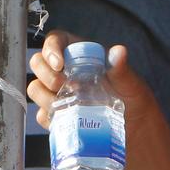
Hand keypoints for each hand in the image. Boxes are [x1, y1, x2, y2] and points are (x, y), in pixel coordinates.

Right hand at [27, 31, 159, 131]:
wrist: (134, 130)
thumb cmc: (133, 99)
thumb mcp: (130, 83)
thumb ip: (121, 68)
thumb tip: (119, 52)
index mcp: (81, 54)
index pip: (56, 40)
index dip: (51, 48)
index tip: (59, 64)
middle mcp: (65, 71)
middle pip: (38, 62)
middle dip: (46, 75)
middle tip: (64, 86)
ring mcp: (58, 93)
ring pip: (35, 88)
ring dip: (45, 96)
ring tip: (67, 104)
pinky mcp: (57, 115)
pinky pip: (41, 114)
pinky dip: (49, 117)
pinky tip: (66, 119)